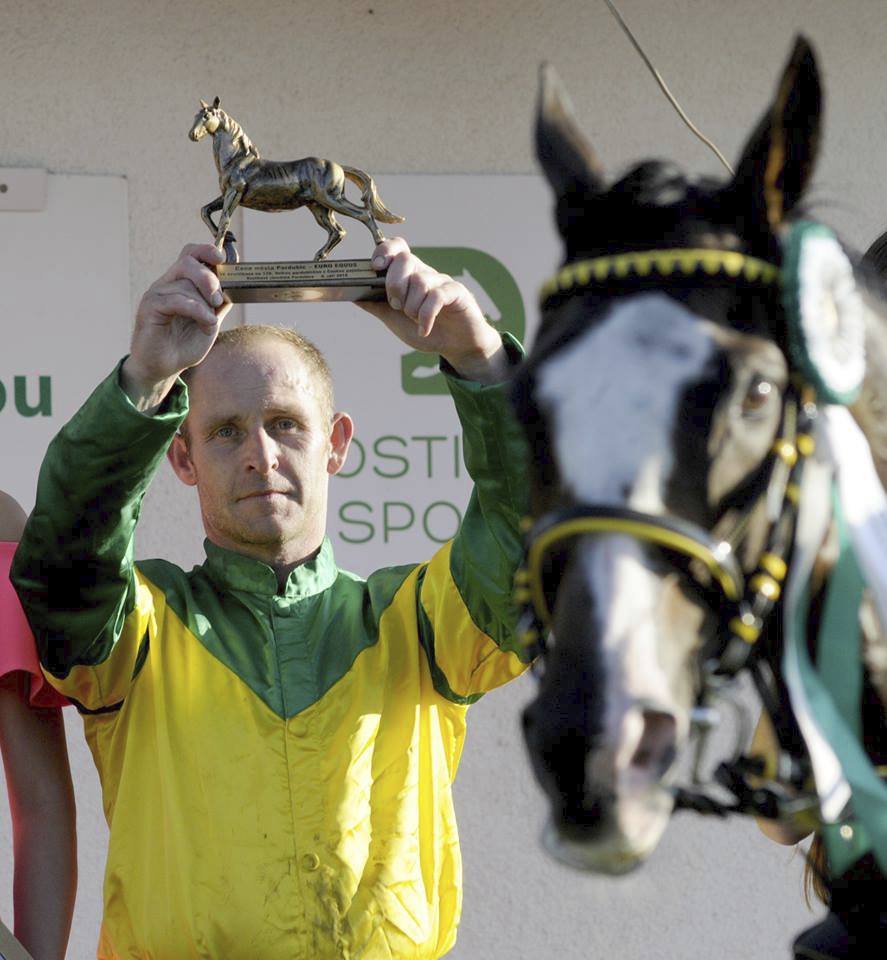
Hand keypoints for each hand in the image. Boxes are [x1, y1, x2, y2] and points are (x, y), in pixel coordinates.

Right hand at [122, 244, 231, 410]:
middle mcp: (167, 284)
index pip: (191, 254)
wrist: (163, 368)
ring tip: (210, 320)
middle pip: (188, 261)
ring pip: (184, 283)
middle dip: (209, 277)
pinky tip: (205, 322)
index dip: (208, 251)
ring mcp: (156, 294)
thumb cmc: (184, 344)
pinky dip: (196, 310)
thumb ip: (220, 304)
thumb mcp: (209, 322)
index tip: (224, 259)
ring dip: (204, 302)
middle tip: (218, 299)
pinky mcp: (149, 308)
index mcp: (180, 283)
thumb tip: (235, 285)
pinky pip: (175, 299)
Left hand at [357, 237, 508, 382]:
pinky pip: (437, 296)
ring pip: (420, 280)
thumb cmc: (426, 330)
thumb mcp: (394, 320)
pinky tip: (424, 329)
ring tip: (414, 321)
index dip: (384, 251)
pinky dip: (426, 316)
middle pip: (405, 259)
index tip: (376, 267)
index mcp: (408, 274)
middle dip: (394, 284)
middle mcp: (425, 273)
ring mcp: (441, 282)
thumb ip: (376, 306)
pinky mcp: (457, 293)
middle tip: (396, 305)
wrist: (456, 346)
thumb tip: (350, 296)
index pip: (396, 247)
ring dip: (412, 306)